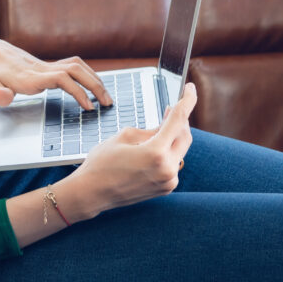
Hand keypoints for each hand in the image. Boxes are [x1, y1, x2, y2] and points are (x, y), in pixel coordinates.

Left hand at [0, 38, 110, 109]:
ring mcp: (45, 65)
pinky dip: (87, 75)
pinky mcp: (47, 66)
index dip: (77, 91)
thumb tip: (1, 97)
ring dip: (94, 79)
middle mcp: (41, 69)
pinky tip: (93, 87)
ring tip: (106, 97)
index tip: (88, 107)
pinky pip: (72, 66)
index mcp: (29, 77)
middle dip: (95, 85)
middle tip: (107, 104)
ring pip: (77, 65)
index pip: (61, 79)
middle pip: (76, 69)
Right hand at [59, 82, 196, 220]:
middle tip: (170, 109)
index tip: (190, 89)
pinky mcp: (166, 188)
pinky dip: (167, 153)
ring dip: (172, 138)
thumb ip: (151, 129)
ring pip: (180, 151)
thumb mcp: (124, 136)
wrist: (92, 193)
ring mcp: (168, 181)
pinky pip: (173, 164)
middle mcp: (167, 168)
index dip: (187, 100)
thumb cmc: (102, 163)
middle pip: (185, 136)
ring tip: (157, 131)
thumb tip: (166, 126)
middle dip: (180, 121)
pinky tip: (153, 149)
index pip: (179, 119)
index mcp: (156, 152)